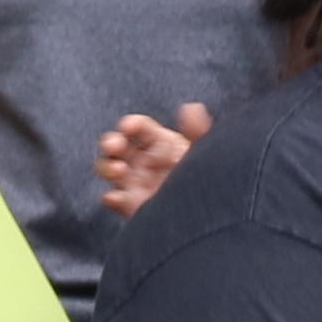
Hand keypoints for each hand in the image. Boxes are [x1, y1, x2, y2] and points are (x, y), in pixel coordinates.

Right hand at [94, 104, 212, 216]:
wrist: (213, 214)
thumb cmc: (209, 178)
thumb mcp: (206, 152)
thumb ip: (198, 132)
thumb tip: (192, 108)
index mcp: (160, 143)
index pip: (140, 128)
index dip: (132, 125)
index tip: (128, 126)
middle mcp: (144, 161)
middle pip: (119, 146)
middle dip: (112, 143)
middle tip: (113, 145)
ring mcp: (136, 184)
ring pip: (111, 170)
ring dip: (108, 167)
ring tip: (118, 170)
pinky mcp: (133, 206)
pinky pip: (117, 200)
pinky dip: (113, 199)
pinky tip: (116, 197)